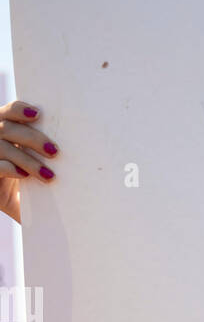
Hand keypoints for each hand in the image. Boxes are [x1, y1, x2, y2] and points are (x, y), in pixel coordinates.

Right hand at [0, 101, 59, 224]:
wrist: (31, 212)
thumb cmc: (38, 186)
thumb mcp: (42, 164)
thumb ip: (49, 148)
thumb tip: (78, 135)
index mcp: (5, 132)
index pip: (8, 112)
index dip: (19, 110)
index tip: (37, 114)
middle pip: (6, 128)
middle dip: (32, 138)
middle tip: (54, 152)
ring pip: (2, 147)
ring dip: (27, 159)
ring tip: (49, 175)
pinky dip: (11, 168)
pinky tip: (24, 175)